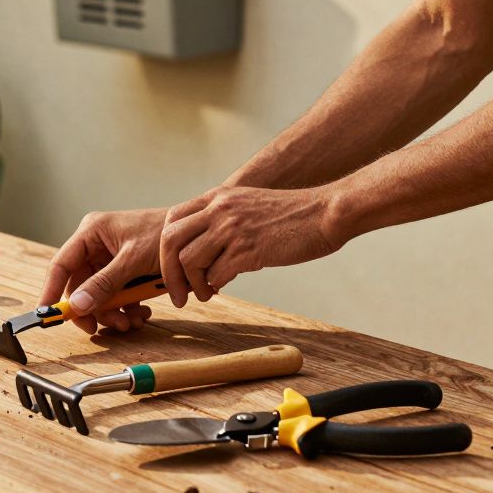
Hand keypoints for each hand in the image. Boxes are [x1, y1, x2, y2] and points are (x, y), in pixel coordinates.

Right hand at [40, 208, 166, 333]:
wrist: (197, 236)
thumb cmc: (165, 235)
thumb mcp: (133, 261)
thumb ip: (104, 284)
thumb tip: (78, 306)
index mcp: (91, 233)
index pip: (61, 265)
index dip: (52, 291)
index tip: (47, 315)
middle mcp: (96, 246)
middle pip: (81, 286)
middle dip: (94, 309)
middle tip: (103, 327)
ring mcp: (110, 260)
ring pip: (98, 296)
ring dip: (113, 313)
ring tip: (132, 322)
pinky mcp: (124, 272)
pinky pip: (116, 296)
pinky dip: (127, 309)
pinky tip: (142, 313)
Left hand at [159, 185, 346, 306]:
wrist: (327, 212)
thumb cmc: (291, 215)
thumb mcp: (248, 205)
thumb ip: (222, 219)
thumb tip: (203, 251)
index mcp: (218, 197)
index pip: (171, 219)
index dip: (165, 247)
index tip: (170, 267)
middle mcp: (220, 209)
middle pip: (170, 241)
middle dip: (167, 272)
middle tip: (175, 293)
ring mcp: (233, 228)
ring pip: (188, 260)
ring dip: (192, 285)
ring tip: (204, 294)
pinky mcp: (249, 250)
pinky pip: (215, 275)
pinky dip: (214, 286)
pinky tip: (222, 288)